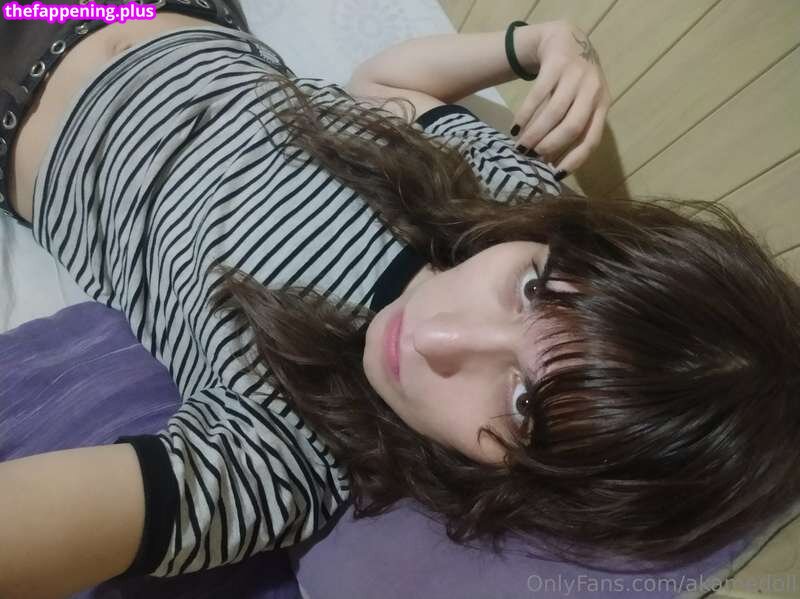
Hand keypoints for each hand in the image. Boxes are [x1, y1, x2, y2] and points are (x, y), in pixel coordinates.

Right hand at [511, 21, 610, 174]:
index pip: (592, 138)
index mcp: (602, 104)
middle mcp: (593, 90)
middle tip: (532, 157)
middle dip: (550, 145)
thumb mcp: (581, 101)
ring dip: (535, 133)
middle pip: (572, 126)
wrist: (565, 38)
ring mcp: (575, 75)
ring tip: (520, 146)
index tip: (555, 175)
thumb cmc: (573, 80)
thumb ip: (572, 126)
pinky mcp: (556, 64)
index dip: (574, 159)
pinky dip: (525, 115)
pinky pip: (538, 95)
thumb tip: (551, 162)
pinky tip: (515, 127)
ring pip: (554, 113)